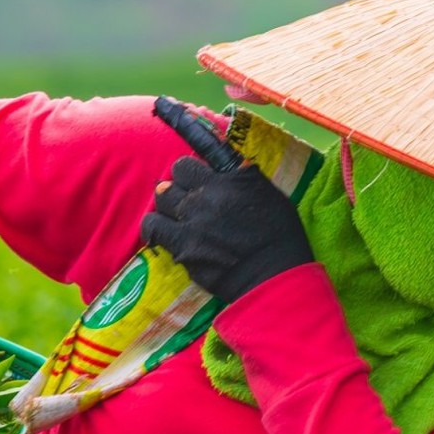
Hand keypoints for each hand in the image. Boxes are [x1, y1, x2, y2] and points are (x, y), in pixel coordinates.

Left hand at [140, 158, 312, 301]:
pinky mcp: (183, 246)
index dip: (191, 173)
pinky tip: (163, 233)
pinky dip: (155, 227)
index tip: (195, 182)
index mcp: (232, 178)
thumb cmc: (280, 237)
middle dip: (178, 187)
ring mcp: (194, 219)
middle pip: (173, 177)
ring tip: (176, 217)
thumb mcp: (269, 195)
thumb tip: (223, 156)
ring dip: (167, 206)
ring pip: (161, 198)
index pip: (190, 162)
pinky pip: (153, 226)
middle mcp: (210, 193)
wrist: (274, 277)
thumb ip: (242, 176)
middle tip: (187, 202)